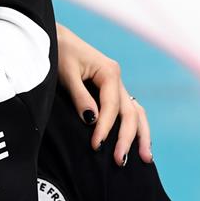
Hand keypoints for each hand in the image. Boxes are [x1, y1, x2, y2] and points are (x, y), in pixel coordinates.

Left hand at [56, 23, 151, 165]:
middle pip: (130, 112)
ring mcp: (116, 85)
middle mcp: (117, 78)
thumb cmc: (58, 54)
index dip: (105, 128)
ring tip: (146, 159)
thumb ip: (79, 96)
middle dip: (127, 138)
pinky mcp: (110, 91)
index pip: (113, 107)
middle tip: (120, 161)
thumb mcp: (66, 73)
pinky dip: (135, 128)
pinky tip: (139, 144)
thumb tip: (92, 120)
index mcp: (109, 71)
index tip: (96, 146)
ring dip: (141, 136)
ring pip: (136, 113)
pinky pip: (129, 111)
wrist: (54, 38)